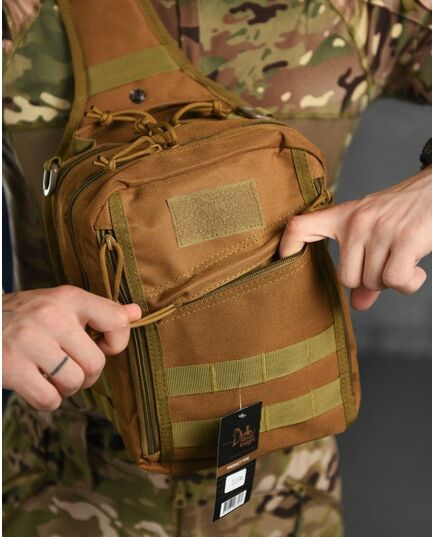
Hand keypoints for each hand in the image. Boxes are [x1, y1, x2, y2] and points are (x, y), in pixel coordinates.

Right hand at [2, 285, 141, 410]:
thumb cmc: (26, 316)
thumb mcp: (61, 304)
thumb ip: (99, 311)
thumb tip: (137, 313)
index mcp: (68, 298)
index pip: (116, 320)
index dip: (117, 343)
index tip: (104, 347)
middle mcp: (51, 316)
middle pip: (96, 363)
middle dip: (88, 375)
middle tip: (72, 369)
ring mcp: (29, 341)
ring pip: (74, 382)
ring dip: (67, 388)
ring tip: (52, 376)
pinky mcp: (11, 367)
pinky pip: (49, 399)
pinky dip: (47, 400)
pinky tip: (37, 385)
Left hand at [280, 168, 430, 309]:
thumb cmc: (403, 215)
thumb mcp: (377, 235)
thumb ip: (365, 270)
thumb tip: (358, 305)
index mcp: (344, 217)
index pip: (302, 226)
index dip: (288, 245)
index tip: (282, 258)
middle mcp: (357, 222)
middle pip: (348, 278)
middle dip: (370, 282)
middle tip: (388, 265)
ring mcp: (380, 229)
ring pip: (374, 281)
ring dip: (393, 281)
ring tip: (406, 260)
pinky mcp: (405, 238)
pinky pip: (395, 280)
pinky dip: (408, 284)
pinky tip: (417, 271)